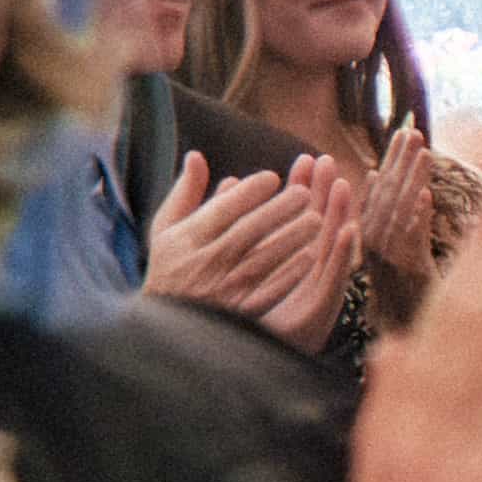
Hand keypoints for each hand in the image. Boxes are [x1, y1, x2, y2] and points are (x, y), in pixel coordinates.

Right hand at [140, 154, 347, 344]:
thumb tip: (197, 155)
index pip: (222, 211)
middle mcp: (205, 262)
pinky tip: (311, 258)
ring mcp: (223, 289)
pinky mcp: (239, 311)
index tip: (273, 177)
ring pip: (262, 259)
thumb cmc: (169, 267)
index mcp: (187, 239)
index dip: (249, 193)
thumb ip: (185, 193)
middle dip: (277, 211)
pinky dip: (289, 274)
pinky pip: (268, 290)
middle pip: (247, 232)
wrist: (165, 326)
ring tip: (317, 220)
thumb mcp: (167, 229)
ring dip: (291, 239)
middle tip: (305, 193)